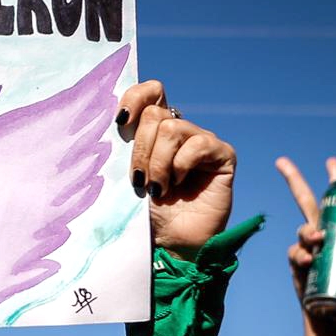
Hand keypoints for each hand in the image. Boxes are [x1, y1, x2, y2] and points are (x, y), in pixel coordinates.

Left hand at [122, 82, 234, 254]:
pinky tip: (179, 185)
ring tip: (158, 189)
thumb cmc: (145, 213)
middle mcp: (180, 130)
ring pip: (172, 129)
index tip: (120, 122)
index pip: (151, 92)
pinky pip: (198, 144)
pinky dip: (181, 165)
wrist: (169, 244)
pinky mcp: (223, 155)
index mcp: (155, 130)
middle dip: (140, 150)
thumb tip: (112, 120)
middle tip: (139, 181)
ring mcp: (202, 141)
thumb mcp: (126, 176)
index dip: (135, 98)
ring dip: (158, 163)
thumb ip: (123, 147)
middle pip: (154, 115)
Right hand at [277, 156, 335, 320]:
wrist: (334, 305)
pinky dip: (302, 255)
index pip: (333, 196)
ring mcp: (305, 244)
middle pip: (303, 199)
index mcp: (335, 223)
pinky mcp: (297, 261)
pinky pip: (295, 253)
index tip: (332, 162)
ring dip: (309, 231)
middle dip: (293, 178)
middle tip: (281, 161)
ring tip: (318, 239)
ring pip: (304, 229)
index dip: (334, 179)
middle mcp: (318, 229)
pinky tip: (309, 259)